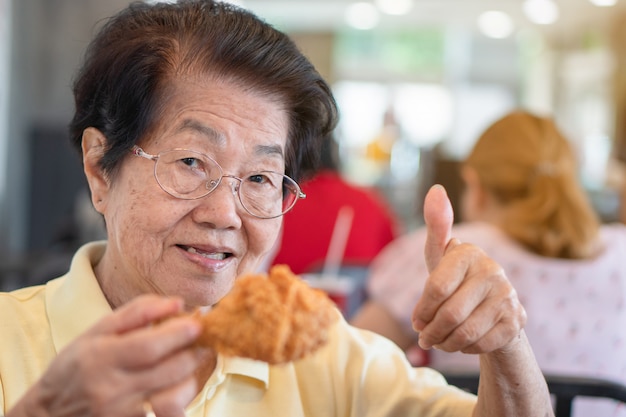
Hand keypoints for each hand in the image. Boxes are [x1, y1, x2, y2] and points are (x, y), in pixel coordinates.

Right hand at [11, 295, 201, 416]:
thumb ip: (137, 312)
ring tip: (192, 360)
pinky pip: (169, 413)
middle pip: (168, 370)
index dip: (178, 334)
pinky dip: (181, 396)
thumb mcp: (97, 331)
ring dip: (192, 374)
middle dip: (193, 352)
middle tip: (201, 340)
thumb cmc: (76, 365)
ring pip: (175, 395)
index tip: (197, 323)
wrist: (50, 413)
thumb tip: (177, 302)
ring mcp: (122, 413)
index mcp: (101, 357)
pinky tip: (179, 383)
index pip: (149, 347)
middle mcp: (112, 389)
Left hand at [411, 185, 526, 354]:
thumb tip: (435, 189)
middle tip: (424, 337)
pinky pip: (481, 345)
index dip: (421, 310)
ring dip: (445, 343)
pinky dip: (465, 349)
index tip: (415, 320)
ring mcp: (508, 296)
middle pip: (449, 314)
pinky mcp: (516, 321)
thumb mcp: (440, 256)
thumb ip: (435, 226)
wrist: (491, 306)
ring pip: (465, 333)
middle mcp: (493, 270)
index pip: (436, 288)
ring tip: (438, 341)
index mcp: (469, 253)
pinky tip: (460, 342)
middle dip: (430, 331)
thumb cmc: (456, 278)